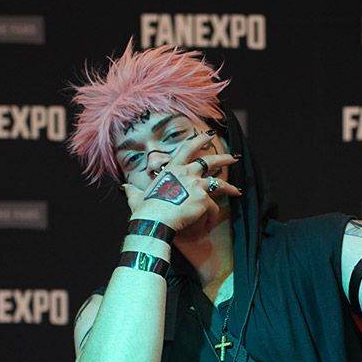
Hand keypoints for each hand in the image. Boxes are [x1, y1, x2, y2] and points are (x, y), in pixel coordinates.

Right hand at [120, 131, 241, 233]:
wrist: (153, 221)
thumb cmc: (144, 210)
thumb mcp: (136, 197)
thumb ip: (132, 191)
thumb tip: (124, 188)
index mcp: (172, 169)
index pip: (188, 148)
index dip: (199, 140)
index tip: (209, 135)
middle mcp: (186, 173)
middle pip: (210, 161)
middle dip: (223, 158)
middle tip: (232, 158)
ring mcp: (196, 185)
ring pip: (219, 183)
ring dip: (230, 187)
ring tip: (237, 191)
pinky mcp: (203, 200)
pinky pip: (214, 209)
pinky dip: (212, 218)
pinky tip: (209, 226)